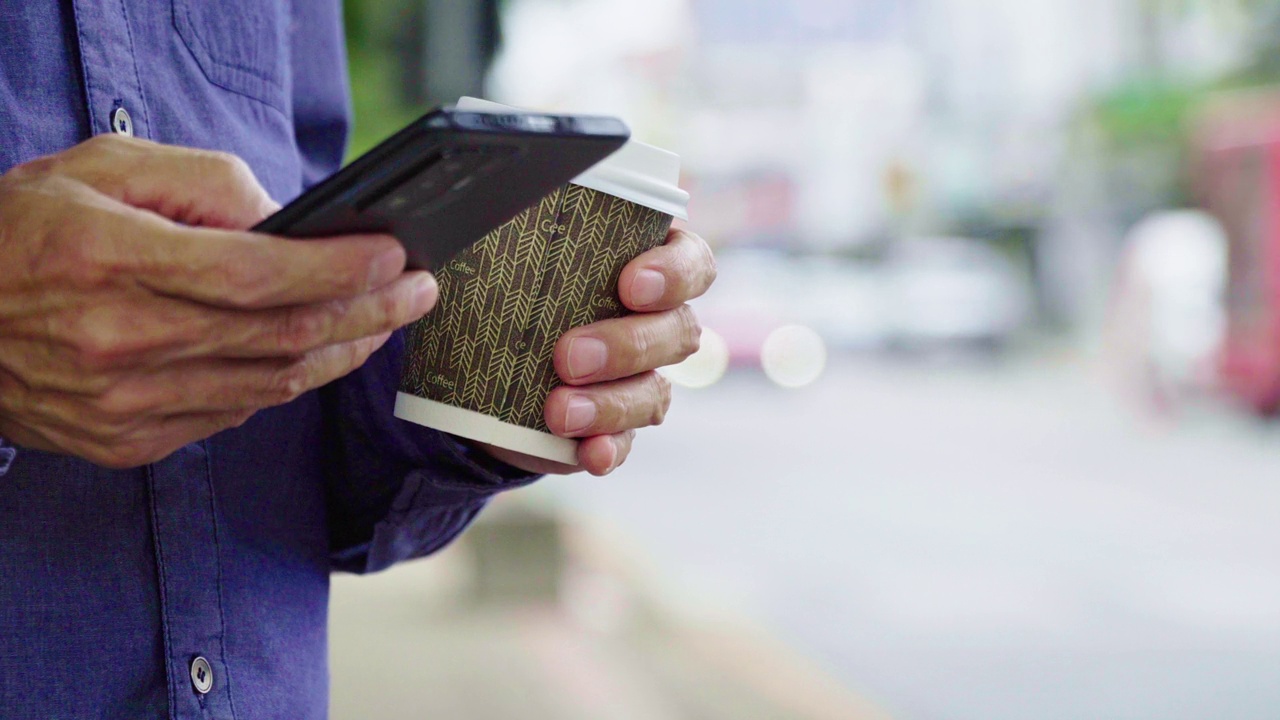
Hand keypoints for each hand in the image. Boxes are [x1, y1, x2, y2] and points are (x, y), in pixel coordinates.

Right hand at [0, 135, 436, 467]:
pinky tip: (315, 353)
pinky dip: (285, 380)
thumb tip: (288, 219)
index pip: (260, 274)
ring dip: (343, 352)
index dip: (341, 268)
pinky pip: (236, 412)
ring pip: (272, 384)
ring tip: (384, 320)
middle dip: (370, 311)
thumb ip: (200, 183)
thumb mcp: (98, 169)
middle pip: (284, 336)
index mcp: (111, 262)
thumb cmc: (21, 232)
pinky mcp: (129, 442)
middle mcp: (121, 343)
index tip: (396, 254)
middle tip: (420, 289)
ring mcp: (126, 404)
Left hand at [479, 229, 716, 475]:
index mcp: (644, 263)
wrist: (477, 363)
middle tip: (568, 355)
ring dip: (610, 404)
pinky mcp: (616, 428)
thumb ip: (512, 234)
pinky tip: (590, 453)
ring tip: (557, 411)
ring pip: (655, 392)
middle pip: (677, 332)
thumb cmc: (507, 289)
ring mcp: (642, 380)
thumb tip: (470, 217)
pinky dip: (609, 448)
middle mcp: (655, 322)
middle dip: (628, 345)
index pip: (690, 263)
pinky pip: (627, 442)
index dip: (674, 274)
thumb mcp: (506, 255)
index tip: (630, 284)